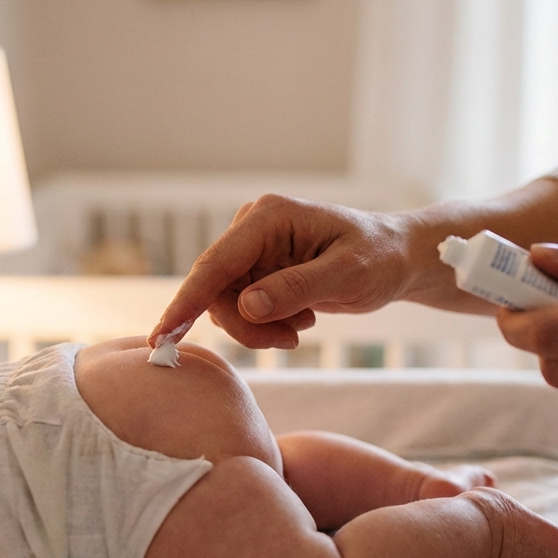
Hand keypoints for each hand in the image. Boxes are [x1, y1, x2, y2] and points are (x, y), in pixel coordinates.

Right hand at [149, 194, 414, 348]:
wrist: (396, 259)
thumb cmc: (380, 259)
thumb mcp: (347, 276)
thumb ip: (296, 289)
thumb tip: (246, 305)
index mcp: (268, 217)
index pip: (215, 265)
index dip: (186, 304)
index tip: (161, 338)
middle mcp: (251, 228)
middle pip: (216, 291)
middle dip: (247, 325)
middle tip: (290, 340)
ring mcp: (251, 249)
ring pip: (226, 305)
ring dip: (259, 328)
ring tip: (301, 327)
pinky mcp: (255, 269)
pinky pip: (240, 308)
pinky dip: (265, 324)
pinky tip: (299, 318)